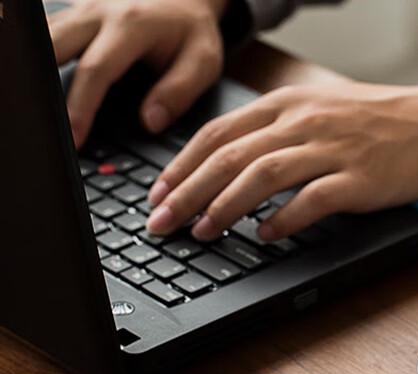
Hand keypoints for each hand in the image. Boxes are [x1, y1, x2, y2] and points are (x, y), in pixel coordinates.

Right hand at [49, 0, 227, 147]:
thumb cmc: (193, 30)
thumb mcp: (203, 61)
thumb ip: (179, 92)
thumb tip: (150, 123)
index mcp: (131, 26)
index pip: (97, 71)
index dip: (82, 107)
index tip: (74, 138)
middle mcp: (100, 12)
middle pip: (54, 45)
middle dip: (42, 85)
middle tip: (43, 123)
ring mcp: (83, 9)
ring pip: (45, 35)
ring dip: (35, 67)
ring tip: (34, 106)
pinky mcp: (77, 12)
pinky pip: (49, 32)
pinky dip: (39, 54)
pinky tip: (36, 80)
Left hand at [146, 82, 417, 241]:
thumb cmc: (373, 124)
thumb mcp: (316, 112)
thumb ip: (273, 132)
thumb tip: (226, 165)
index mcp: (286, 104)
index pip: (219, 133)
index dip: (182, 166)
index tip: (159, 194)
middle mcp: (302, 121)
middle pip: (231, 156)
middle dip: (189, 191)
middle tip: (163, 222)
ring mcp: (330, 149)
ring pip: (263, 175)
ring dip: (226, 205)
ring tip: (204, 231)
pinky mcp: (356, 179)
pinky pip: (311, 200)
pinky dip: (284, 219)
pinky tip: (265, 236)